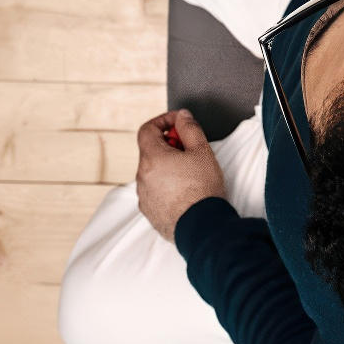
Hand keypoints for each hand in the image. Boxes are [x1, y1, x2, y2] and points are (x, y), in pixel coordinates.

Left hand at [136, 108, 225, 242]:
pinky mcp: (149, 211)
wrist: (201, 226)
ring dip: (167, 165)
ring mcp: (144, 195)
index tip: (178, 123)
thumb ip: (189, 128)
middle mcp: (142, 176)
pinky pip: (154, 190)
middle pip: (150, 150)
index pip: (147, 129)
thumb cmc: (202, 189)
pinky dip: (165, 184)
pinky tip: (184, 189)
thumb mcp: (202, 150)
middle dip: (169, 144)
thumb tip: (182, 117)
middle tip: (189, 149)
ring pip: (152, 171)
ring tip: (190, 172)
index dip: (163, 121)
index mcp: (152, 158)